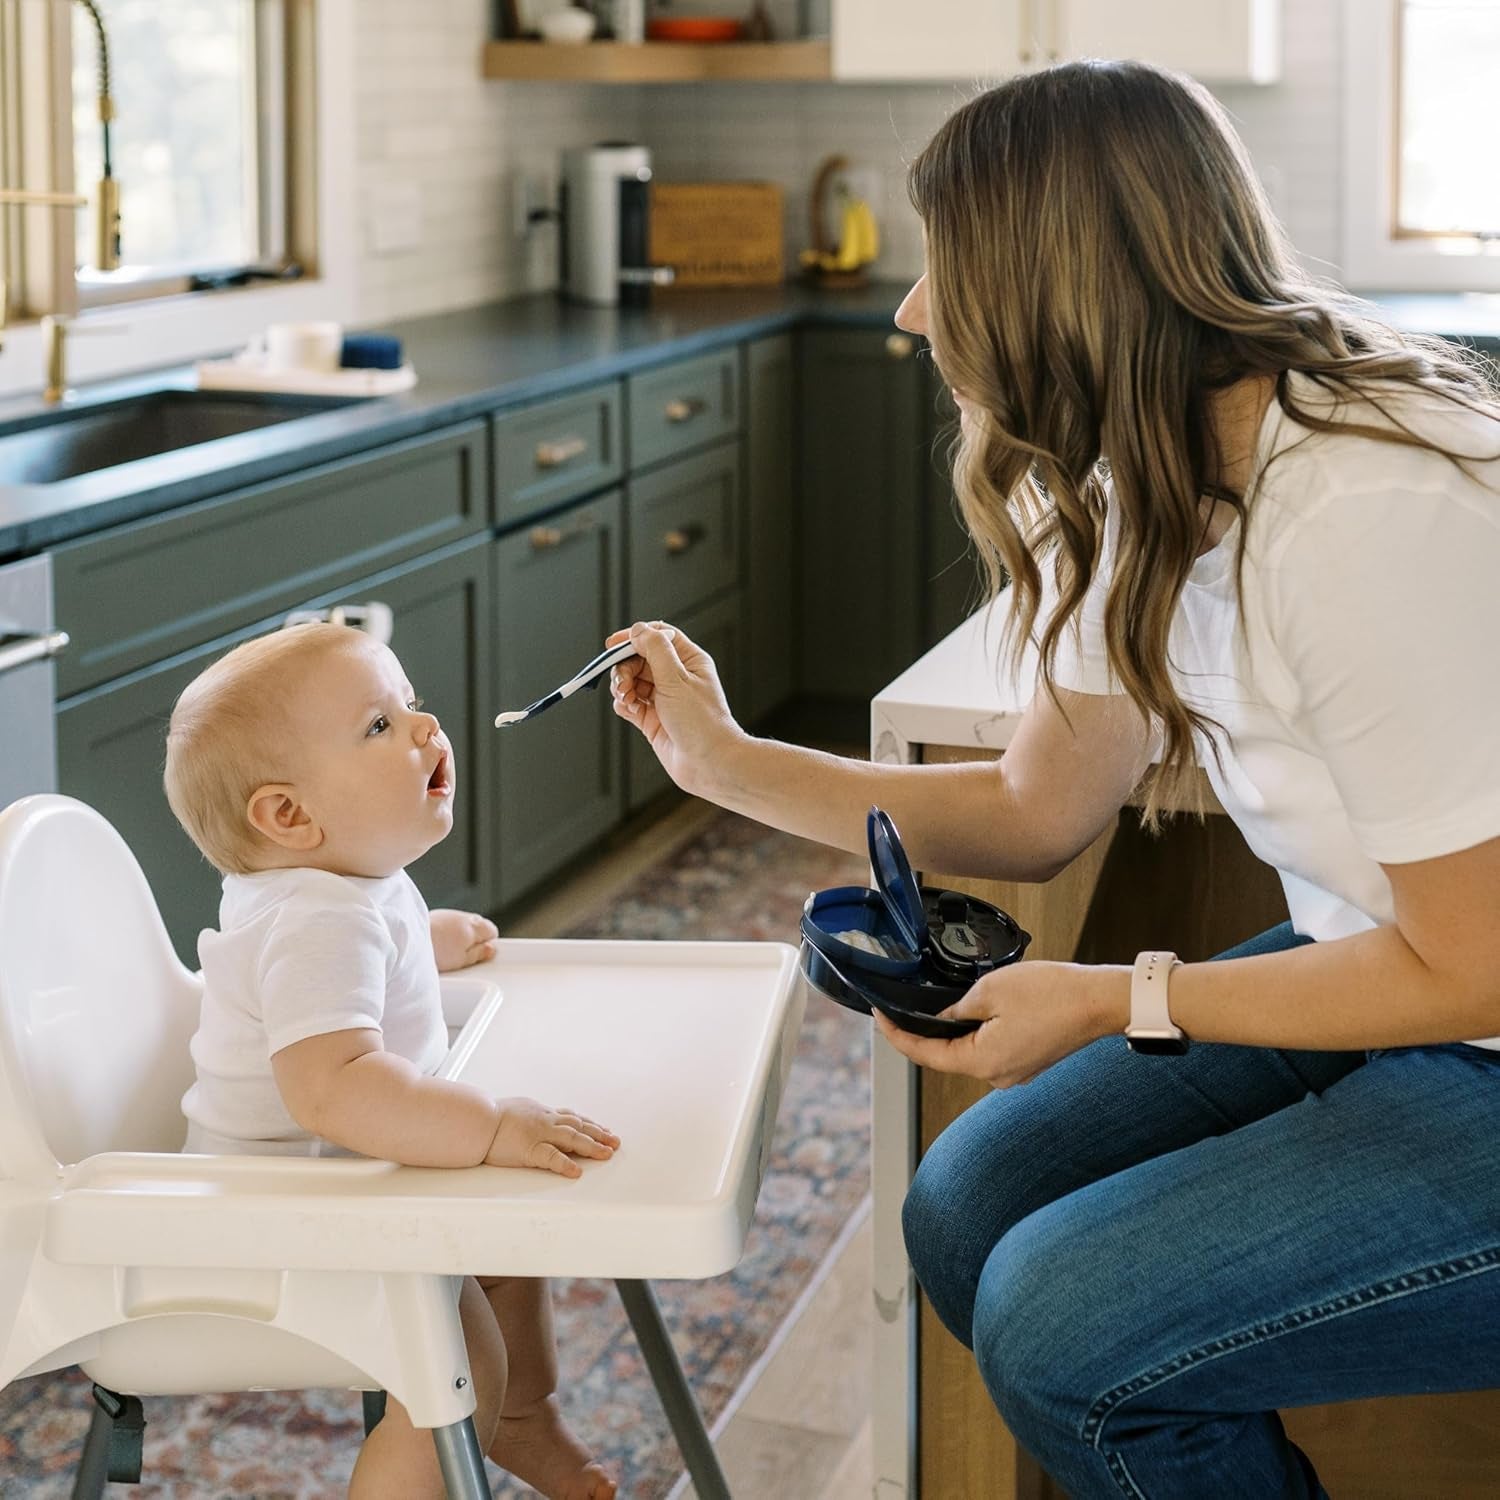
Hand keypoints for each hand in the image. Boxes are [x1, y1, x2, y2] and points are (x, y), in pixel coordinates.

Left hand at [430, 908, 498, 971]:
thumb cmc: (436, 952)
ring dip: (462, 935)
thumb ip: (480, 953)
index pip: (493, 931)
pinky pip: (450, 923)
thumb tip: (491, 949)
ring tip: (450, 950)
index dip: (489, 944)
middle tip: (466, 955)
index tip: (482, 954)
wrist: (409, 941)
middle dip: (476, 938)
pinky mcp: (437, 916)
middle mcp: (464, 917)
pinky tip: (441, 943)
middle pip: (480, 925)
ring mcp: (450, 914)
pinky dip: (449, 931)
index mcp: (474, 927)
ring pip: (465, 924)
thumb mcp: (463, 960)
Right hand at [484, 1098, 620, 1177]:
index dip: (589, 1124)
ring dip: (592, 1146)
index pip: (571, 1117)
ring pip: (572, 1138)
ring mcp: (539, 1134)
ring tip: (607, 1154)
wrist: (475, 1119)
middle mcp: (545, 1120)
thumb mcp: (514, 1109)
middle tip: (615, 1142)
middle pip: (578, 1126)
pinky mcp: (529, 1149)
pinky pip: (552, 1157)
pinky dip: (566, 1164)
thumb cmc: (487, 1116)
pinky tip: (577, 1171)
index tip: (603, 1129)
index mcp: (541, 1112)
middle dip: (599, 1134)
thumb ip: (527, 1115)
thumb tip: (530, 1118)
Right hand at [605, 621, 743, 796]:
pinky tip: (628, 708)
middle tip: (622, 682)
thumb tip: (638, 630)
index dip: (634, 637)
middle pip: (639, 659)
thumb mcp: (677, 678)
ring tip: (627, 698)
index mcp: (688, 661)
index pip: (657, 636)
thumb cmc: (703, 722)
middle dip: (625, 668)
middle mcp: (676, 677)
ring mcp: (663, 699)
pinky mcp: (653, 719)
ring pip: (632, 681)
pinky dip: (624, 704)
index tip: (613, 644)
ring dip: (622, 686)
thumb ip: (655, 650)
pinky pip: (630, 703)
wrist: (709, 763)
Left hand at [873, 961, 1129, 1088]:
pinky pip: (992, 1048)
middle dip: (923, 1032)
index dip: (898, 1036)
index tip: (880, 1017)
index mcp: (982, 1062)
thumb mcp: (990, 990)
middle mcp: (996, 1076)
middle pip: (946, 1056)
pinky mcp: (1028, 1060)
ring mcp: (1015, 1071)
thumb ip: (957, 1007)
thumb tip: (942, 1017)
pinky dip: (977, 1032)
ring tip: (934, 1005)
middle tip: (899, 1009)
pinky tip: (972, 1011)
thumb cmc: (1052, 994)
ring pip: (970, 1051)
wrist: (1099, 1000)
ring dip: (952, 1031)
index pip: (925, 1055)